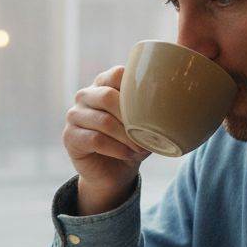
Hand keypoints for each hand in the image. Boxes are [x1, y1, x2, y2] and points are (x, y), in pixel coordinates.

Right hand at [64, 67, 150, 214]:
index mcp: (104, 84)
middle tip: (147, 135)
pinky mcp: (70, 136)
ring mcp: (74, 115)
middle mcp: (86, 95)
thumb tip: (177, 105)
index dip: (135, 90)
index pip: (117, 74)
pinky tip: (128, 155)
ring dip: (126, 138)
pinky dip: (117, 149)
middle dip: (132, 118)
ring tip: (139, 148)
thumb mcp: (145, 123)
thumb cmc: (132, 142)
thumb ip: (152, 109)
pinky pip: (95, 140)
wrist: (114, 172)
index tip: (151, 109)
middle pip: (108, 97)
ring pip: (103, 121)